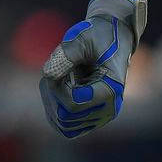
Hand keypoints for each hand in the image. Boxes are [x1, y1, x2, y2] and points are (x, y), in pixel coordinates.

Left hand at [39, 0, 146, 138]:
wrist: (113, 38)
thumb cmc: (98, 36)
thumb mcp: (83, 38)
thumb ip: (67, 54)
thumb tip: (48, 75)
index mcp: (111, 91)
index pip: (72, 103)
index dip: (56, 86)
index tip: (58, 64)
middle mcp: (107, 110)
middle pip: (65, 117)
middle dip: (52, 93)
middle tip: (57, 68)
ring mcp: (99, 117)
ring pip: (63, 125)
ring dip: (51, 101)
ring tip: (58, 76)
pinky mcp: (90, 118)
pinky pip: (66, 126)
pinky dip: (54, 108)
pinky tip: (56, 87)